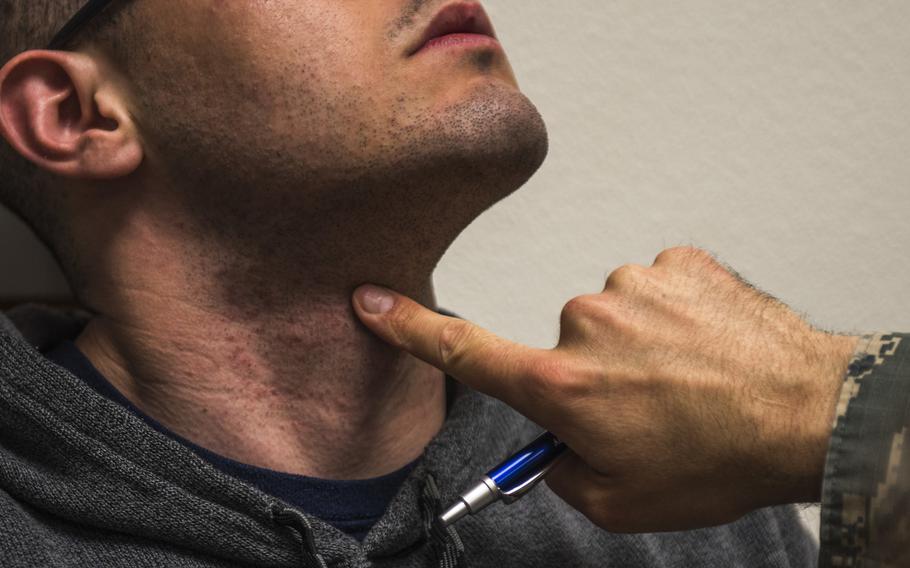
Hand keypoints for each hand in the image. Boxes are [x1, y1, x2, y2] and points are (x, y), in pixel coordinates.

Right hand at [351, 246, 858, 531]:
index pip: (464, 352)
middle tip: (651, 410)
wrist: (809, 412)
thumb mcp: (618, 500)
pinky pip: (654, 290)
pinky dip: (673, 317)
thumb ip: (561, 468)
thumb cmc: (719, 461)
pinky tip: (707, 347)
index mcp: (562, 384)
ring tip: (689, 381)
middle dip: (592, 378)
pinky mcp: (676, 262)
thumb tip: (552, 441)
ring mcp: (632, 284)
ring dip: (639, 347)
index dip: (408, 327)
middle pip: (562, 349)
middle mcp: (585, 323)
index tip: (370, 299)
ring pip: (612, 317)